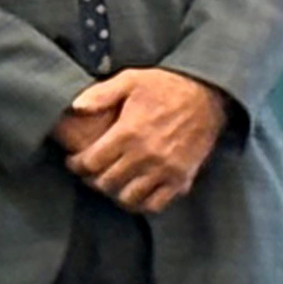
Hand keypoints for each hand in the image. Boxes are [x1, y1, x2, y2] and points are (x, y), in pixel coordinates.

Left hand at [61, 68, 226, 214]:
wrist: (208, 94)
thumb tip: (74, 107)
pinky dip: (142, 203)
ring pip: (129, 198)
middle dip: (92, 179)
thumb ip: (101, 94)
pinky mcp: (181, 179)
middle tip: (89, 173)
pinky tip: (135, 192)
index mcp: (128, 132)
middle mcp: (145, 156)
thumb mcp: (131, 79)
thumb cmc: (166, 85)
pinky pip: (156, 204)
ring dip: (115, 193)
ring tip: (111, 182)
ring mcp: (165, 170)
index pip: (91, 162)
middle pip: (106, 183)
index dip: (77, 165)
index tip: (74, 161)